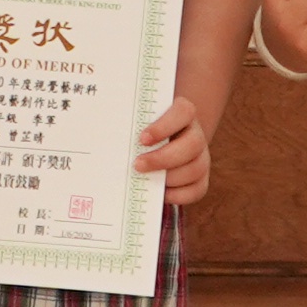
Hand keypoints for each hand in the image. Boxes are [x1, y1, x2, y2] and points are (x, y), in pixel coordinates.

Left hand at [135, 90, 215, 209]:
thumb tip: (105, 135)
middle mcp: (196, 134)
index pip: (184, 111)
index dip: (165, 126)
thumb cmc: (144, 132)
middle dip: (163, 158)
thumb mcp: (140, 123)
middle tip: (138, 165)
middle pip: (193, 144)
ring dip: (170, 178)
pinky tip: (160, 193)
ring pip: (196, 168)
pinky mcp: (201, 179)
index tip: (142, 139)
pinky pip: (197, 190)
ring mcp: (202, 157)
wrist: (162, 146)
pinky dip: (178, 195)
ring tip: (146, 180)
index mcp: (183, 114)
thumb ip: (131, 126)